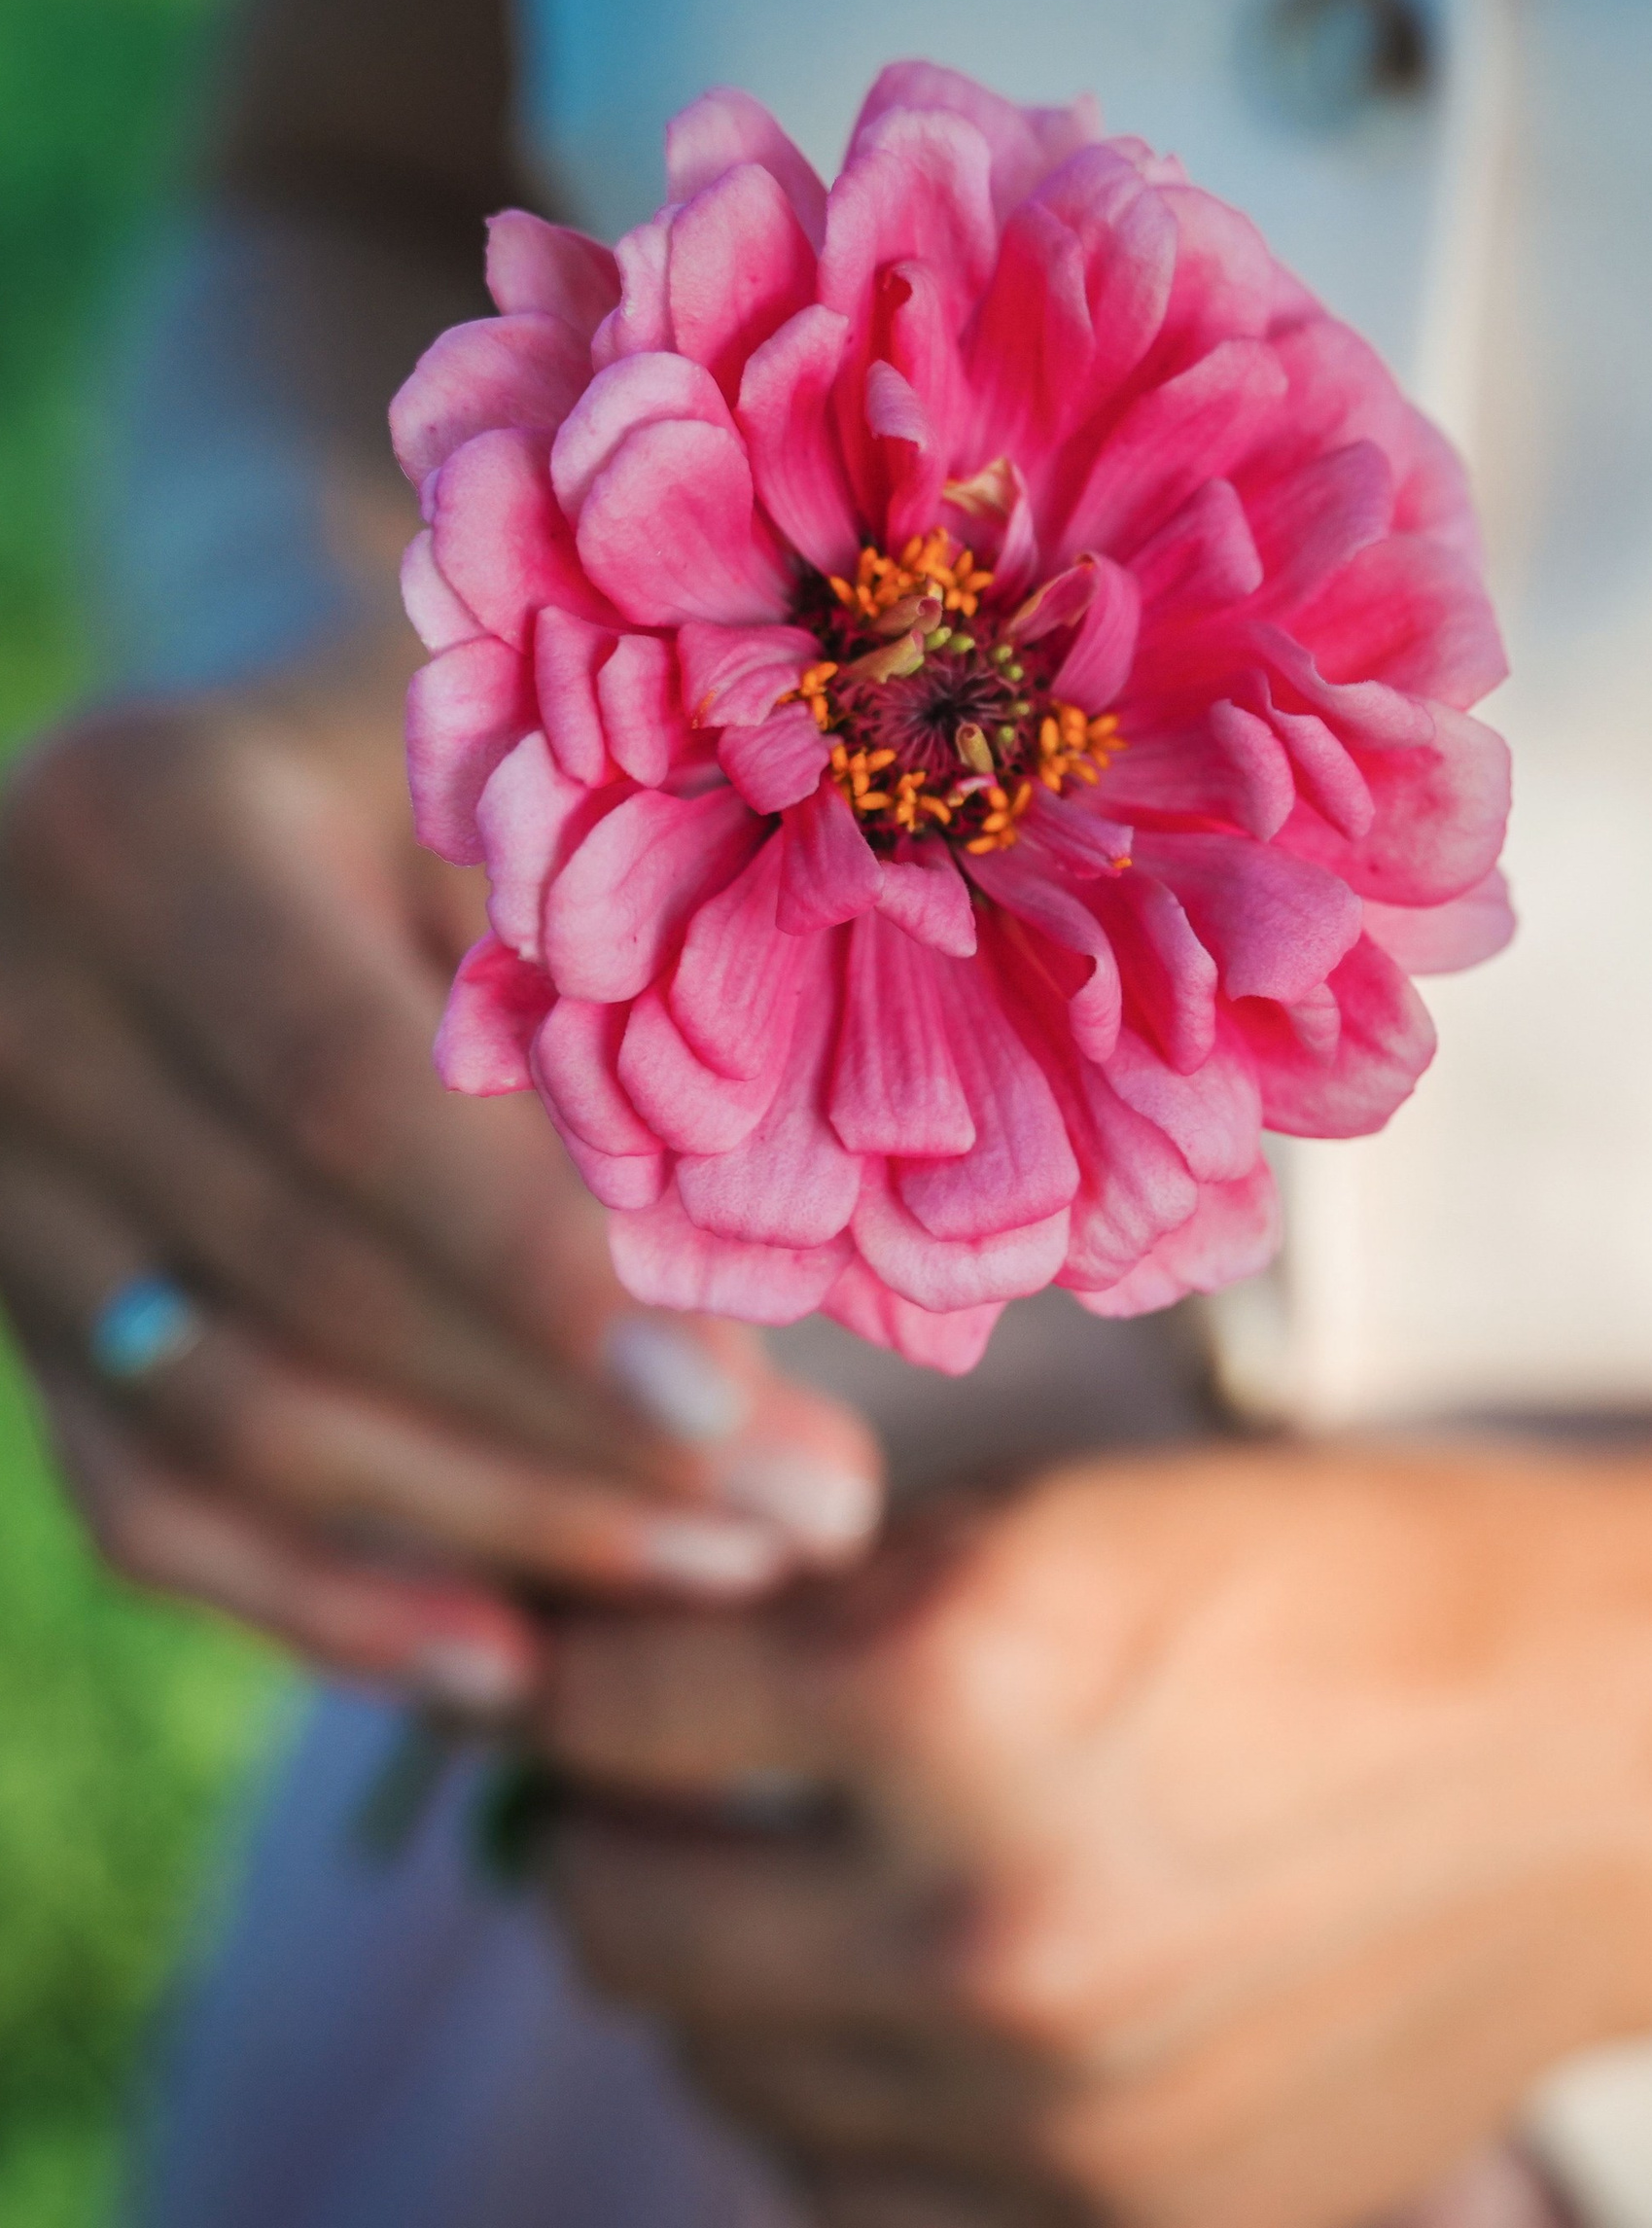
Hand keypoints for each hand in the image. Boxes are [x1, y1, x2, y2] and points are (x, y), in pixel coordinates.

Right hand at [0, 638, 880, 1710]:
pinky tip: (511, 1655)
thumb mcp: (543, 789)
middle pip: (296, 1292)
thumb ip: (608, 977)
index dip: (533, 1276)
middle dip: (563, 1444)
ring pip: (225, 1426)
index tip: (730, 1413)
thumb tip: (791, 1254)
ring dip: (488, 1535)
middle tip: (813, 1516)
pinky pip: (144, 1492)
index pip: (348, 1102)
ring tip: (730, 1573)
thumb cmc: (476, 752)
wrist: (259, 763)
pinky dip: (324, 1596)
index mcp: (157, 828)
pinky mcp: (13, 1295)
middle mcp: (17, 1002)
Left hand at [538, 1440, 1651, 2227]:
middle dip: (620, 1824)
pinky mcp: (1124, 2224)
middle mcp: (975, 1921)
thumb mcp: (1098, 1509)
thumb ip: (859, 1588)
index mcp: (955, 1684)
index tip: (610, 1649)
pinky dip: (841, 2093)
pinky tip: (910, 1998)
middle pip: (619, 1914)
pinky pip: (856, 2188)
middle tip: (674, 1767)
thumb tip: (670, 1642)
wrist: (1632, 1755)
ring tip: (805, 1878)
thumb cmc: (1380, 1583)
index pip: (605, 1703)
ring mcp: (1047, 2110)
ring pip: (720, 2070)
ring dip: (725, 1967)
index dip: (591, 1656)